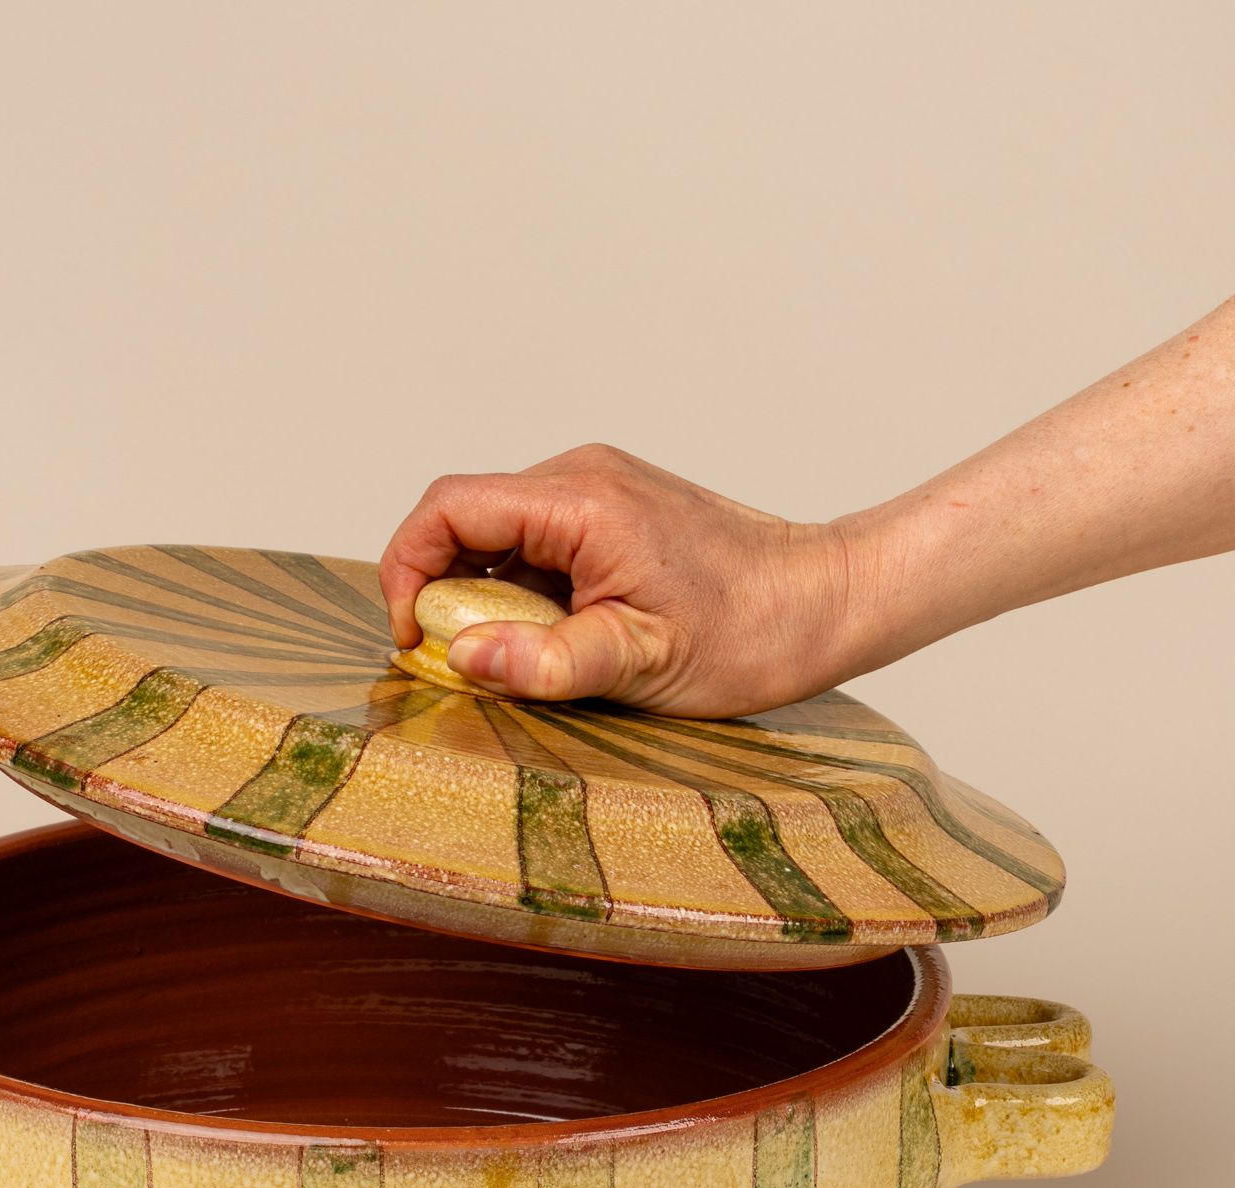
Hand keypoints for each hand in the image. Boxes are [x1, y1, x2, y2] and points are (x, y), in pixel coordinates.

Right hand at [378, 444, 868, 716]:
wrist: (827, 599)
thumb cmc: (752, 633)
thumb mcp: (643, 663)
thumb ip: (548, 661)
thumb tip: (463, 657)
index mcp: (581, 502)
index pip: (448, 508)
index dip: (408, 570)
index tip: (416, 638)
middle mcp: (582, 477)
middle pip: (464, 518)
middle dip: (442, 589)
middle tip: (462, 661)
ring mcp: (598, 489)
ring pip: (497, 532)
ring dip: (483, 594)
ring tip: (516, 655)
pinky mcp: (613, 511)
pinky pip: (535, 542)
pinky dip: (519, 590)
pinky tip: (552, 637)